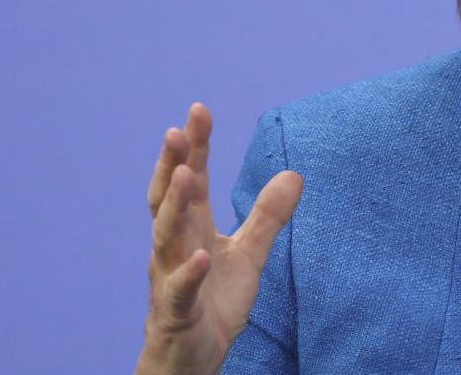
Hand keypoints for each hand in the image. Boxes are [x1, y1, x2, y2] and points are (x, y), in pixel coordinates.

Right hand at [136, 103, 302, 374]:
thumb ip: (267, 216)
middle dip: (173, 165)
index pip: (191, 180)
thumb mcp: (248, 254)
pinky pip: (179, 291)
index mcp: (191, 228)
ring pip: (165, 238)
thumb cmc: (213, 301)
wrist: (192, 359)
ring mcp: (171, 278)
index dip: (194, 146)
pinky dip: (188, 274)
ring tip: (186, 175)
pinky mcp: (176, 313)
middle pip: (168, 199)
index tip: (199, 110)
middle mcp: (174, 246)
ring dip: (175, 207)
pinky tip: (201, 256)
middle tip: (177, 131)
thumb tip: (294, 174)